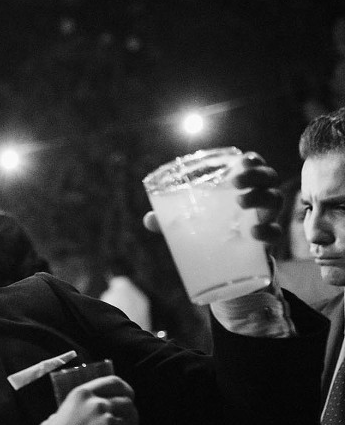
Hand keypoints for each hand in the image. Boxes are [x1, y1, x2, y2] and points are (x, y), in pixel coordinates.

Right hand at [22, 375, 137, 424]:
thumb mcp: (53, 419)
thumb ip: (70, 413)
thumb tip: (77, 417)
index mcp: (81, 394)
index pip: (113, 383)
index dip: (125, 391)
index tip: (128, 398)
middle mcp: (97, 404)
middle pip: (127, 404)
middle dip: (130, 417)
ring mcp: (108, 422)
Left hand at [142, 152, 282, 241]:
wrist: (231, 264)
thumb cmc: (212, 229)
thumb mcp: (192, 221)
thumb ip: (171, 219)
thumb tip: (149, 220)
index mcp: (242, 185)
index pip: (255, 165)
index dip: (253, 161)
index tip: (243, 161)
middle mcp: (259, 196)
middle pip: (269, 178)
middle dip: (256, 176)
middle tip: (237, 183)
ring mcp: (266, 217)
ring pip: (275, 200)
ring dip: (260, 198)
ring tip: (241, 202)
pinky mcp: (268, 240)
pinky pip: (276, 232)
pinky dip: (268, 231)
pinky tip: (254, 233)